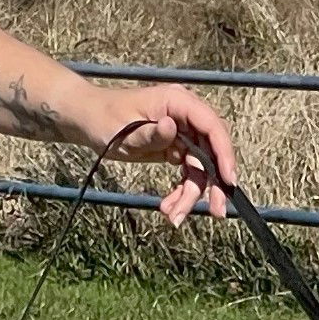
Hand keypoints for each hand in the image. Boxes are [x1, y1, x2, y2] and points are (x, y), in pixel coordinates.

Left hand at [89, 84, 238, 224]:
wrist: (90, 121)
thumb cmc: (104, 119)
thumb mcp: (125, 130)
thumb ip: (150, 132)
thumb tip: (172, 128)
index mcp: (178, 102)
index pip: (212, 127)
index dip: (224, 154)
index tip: (228, 182)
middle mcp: (185, 117)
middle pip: (212, 152)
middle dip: (214, 184)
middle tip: (216, 212)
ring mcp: (183, 134)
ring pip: (199, 170)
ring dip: (191, 196)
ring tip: (174, 217)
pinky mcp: (176, 149)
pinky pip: (187, 175)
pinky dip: (180, 193)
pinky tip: (168, 208)